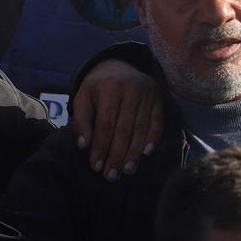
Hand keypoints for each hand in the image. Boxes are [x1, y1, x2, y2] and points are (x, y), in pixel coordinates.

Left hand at [72, 59, 163, 180]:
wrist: (120, 65)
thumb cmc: (97, 86)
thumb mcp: (83, 97)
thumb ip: (81, 120)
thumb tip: (84, 145)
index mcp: (108, 88)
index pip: (105, 124)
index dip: (101, 147)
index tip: (96, 166)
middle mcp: (130, 90)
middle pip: (124, 129)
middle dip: (117, 155)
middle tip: (111, 176)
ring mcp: (147, 94)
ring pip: (141, 129)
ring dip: (134, 153)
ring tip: (127, 170)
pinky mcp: (159, 99)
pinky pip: (157, 122)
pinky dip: (153, 139)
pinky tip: (146, 154)